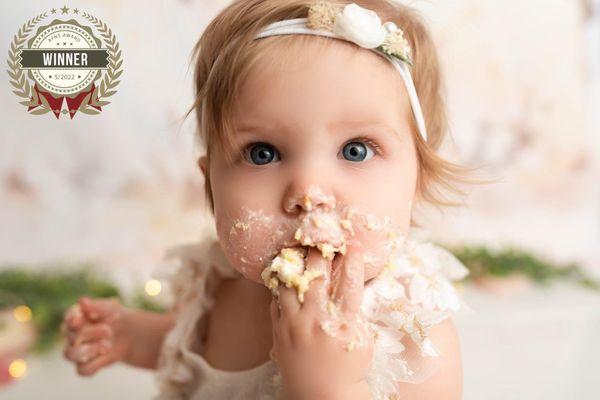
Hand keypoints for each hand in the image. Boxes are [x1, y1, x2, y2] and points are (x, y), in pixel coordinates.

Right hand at [61, 296, 131, 375]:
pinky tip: (107, 355)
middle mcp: (72, 335)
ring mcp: (77, 351)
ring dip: (89, 350)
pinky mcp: (85, 365)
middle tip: (109, 330)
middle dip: (91, 333)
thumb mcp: (110, 309)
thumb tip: (82, 301)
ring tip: (107, 345)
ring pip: (70, 354)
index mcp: (76, 318)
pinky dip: (96, 363)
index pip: (68, 319)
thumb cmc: (115, 317)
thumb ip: (96, 306)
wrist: (129, 335)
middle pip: (72, 337)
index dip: (72, 319)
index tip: (79, 320)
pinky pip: (82, 370)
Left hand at [269, 245, 373, 399]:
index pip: (350, 285)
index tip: (353, 246)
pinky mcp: (279, 332)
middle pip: (316, 278)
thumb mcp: (361, 339)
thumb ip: (356, 310)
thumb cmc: (348, 367)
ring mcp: (294, 327)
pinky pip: (275, 301)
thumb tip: (350, 279)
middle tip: (320, 240)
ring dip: (293, 267)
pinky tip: (285, 279)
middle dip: (319, 254)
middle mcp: (317, 322)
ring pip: (289, 285)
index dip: (353, 262)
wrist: (322, 395)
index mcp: (344, 325)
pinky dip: (281, 288)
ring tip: (296, 253)